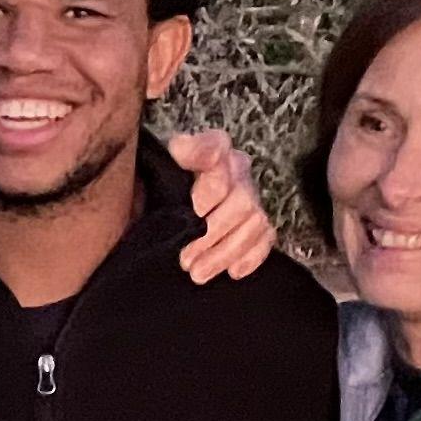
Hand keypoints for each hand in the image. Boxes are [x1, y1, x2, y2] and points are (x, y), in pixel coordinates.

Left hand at [170, 125, 280, 283]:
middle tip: (186, 259)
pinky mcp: (257, 221)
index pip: (217, 151)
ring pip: (254, 222)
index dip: (211, 187)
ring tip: (198, 273)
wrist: (158, 202)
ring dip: (225, 252)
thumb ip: (174, 153)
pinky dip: (251, 256)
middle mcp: (236, 168)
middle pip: (240, 200)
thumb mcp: (155, 166)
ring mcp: (250, 195)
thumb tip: (182, 148)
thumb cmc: (155, 184)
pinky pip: (265, 237)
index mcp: (212, 148)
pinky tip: (233, 271)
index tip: (195, 209)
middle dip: (212, 235)